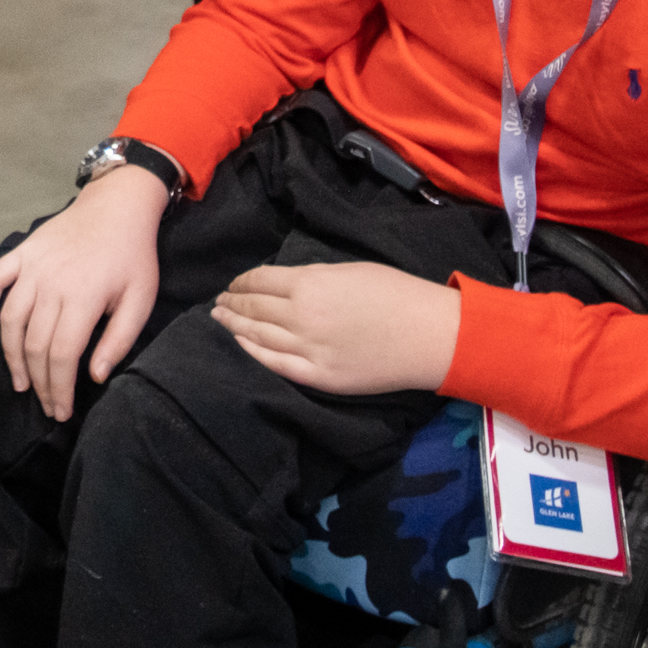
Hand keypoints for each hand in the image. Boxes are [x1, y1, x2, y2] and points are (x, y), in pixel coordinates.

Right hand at [0, 160, 166, 420]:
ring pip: (11, 321)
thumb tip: (94, 377)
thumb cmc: (133, 256)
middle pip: (34, 344)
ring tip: (21, 382)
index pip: (61, 355)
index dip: (59, 389)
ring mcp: (31, 268)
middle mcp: (50, 284)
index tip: (61, 412)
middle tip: (46, 405)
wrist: (116, 206)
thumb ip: (119, 341)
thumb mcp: (140, 300)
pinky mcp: (20, 254)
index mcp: (82, 298)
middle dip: (39, 383)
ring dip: (11, 357)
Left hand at [211, 260, 460, 397]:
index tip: (232, 284)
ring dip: (234, 326)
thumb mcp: (347, 270)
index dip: (240, 282)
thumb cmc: (395, 293)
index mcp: (308, 284)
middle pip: (253, 309)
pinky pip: (276, 365)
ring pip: (258, 337)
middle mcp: (301, 317)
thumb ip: (310, 277)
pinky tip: (241, 344)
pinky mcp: (321, 377)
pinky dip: (253, 353)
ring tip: (220, 319)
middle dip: (231, 303)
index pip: (258, 281)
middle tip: (218, 301)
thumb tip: (283, 284)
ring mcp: (309, 350)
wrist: (429, 335)